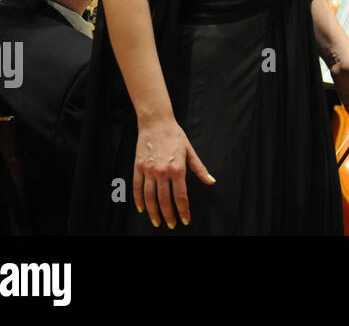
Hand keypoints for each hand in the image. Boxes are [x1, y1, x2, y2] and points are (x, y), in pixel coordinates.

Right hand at [133, 114, 212, 228]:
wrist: (156, 122)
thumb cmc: (176, 136)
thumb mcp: (190, 151)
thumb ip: (200, 169)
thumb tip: (211, 181)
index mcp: (177, 168)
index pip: (181, 196)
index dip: (183, 210)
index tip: (185, 220)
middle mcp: (162, 172)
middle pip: (164, 200)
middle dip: (168, 215)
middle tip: (171, 225)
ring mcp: (148, 170)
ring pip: (149, 197)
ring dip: (153, 212)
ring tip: (157, 222)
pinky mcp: (138, 167)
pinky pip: (137, 188)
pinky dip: (138, 200)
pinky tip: (142, 209)